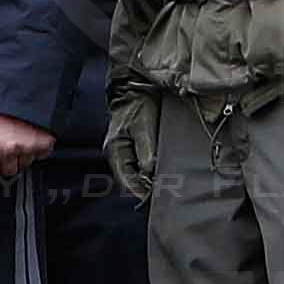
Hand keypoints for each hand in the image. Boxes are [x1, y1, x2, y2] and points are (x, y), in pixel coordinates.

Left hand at [0, 112, 52, 189]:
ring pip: (25, 164)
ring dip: (22, 154)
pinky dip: (37, 149)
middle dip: (7, 160)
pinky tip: (30, 136)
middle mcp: (8, 148)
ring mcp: (27, 146)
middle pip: (9, 171)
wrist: (20, 89)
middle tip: (6, 143)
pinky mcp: (44, 143)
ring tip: (18, 136)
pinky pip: (41, 156)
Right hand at [106, 86, 157, 203]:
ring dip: (150, 179)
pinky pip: (142, 164)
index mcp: (115, 151)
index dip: (141, 191)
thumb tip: (150, 172)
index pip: (126, 181)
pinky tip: (164, 170)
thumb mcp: (143, 126)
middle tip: (167, 192)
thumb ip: (146, 151)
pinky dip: (152, 169)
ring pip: (138, 173)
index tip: (158, 197)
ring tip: (168, 182)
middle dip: (147, 187)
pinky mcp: (135, 146)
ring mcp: (126, 150)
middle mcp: (118, 154)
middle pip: (131, 180)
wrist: (137, 86)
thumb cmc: (137, 103)